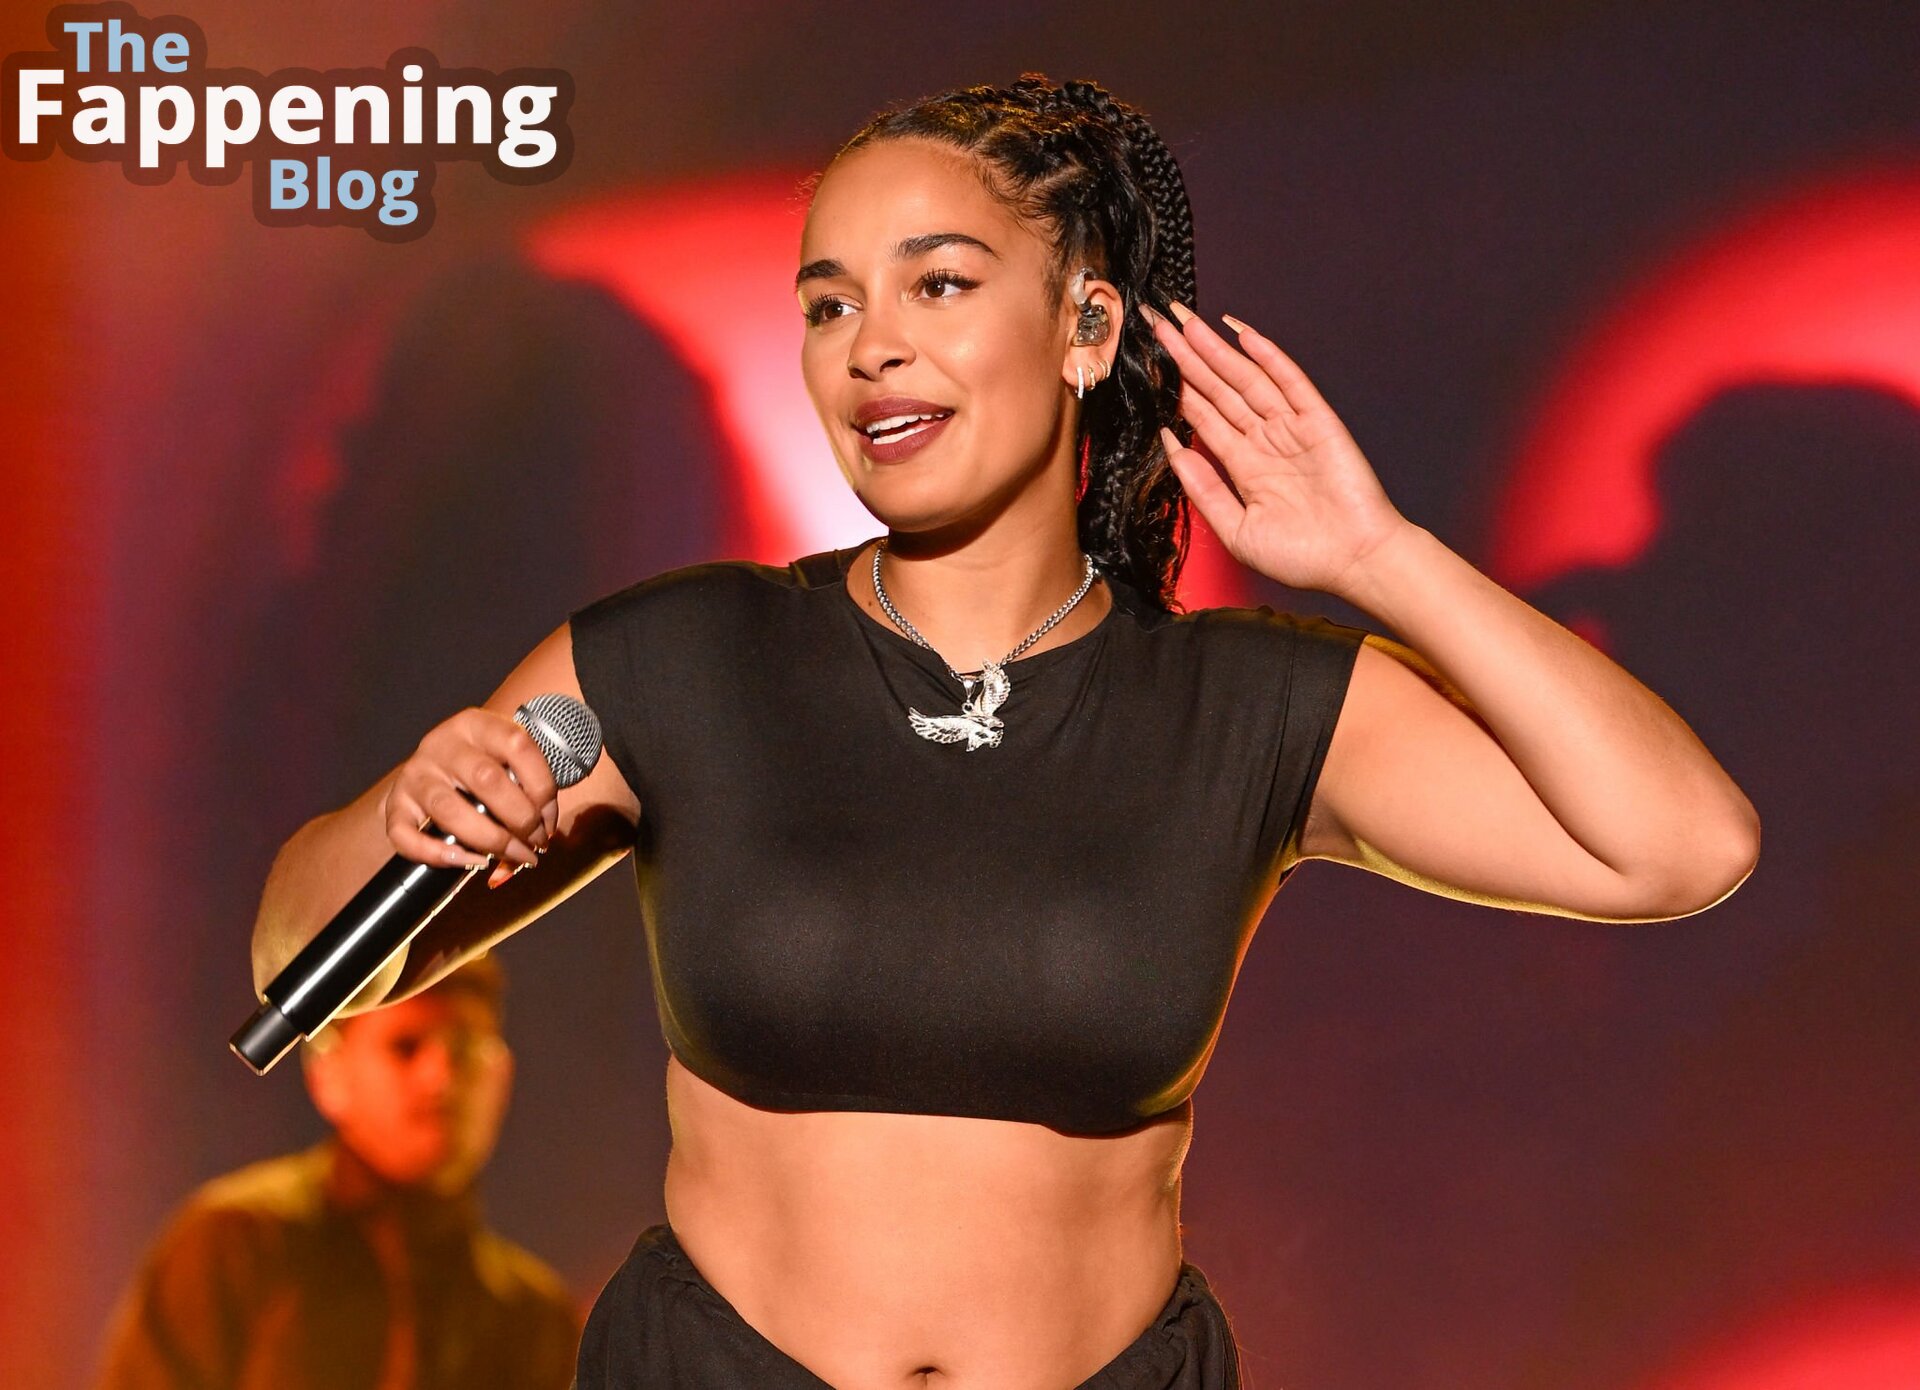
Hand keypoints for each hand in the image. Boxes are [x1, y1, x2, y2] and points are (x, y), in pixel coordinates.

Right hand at [381, 709, 557, 889]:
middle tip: (536, 842)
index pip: (517, 745)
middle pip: (486, 780)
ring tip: (515, 856)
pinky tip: (471, 862)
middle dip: (520, 819)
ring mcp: (416, 775)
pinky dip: (437, 855)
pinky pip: (405, 835)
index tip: (550, 819)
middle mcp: (442, 745)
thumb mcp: (506, 756)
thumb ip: (527, 783)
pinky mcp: (396, 804)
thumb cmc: (483, 765)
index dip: (542, 787)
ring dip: (490, 840)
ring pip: (449, 810)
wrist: (434, 765)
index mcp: (476, 724)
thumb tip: (545, 829)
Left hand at [1142, 301, 1411, 597]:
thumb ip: (1202, 488)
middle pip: (1218, 389)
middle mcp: (1264, 441)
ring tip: (1185, 320)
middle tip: (1158, 323)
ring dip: (1215, 349)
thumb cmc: (1302, 557)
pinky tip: (1241, 333)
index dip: (1176, 388)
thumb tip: (1171, 446)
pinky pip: (1289, 381)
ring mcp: (1291, 428)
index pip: (1203, 417)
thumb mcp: (1235, 529)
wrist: (1355, 563)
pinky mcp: (1318, 421)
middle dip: (1187, 357)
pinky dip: (1267, 356)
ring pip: (1245, 378)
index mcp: (1244, 466)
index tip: (1150, 362)